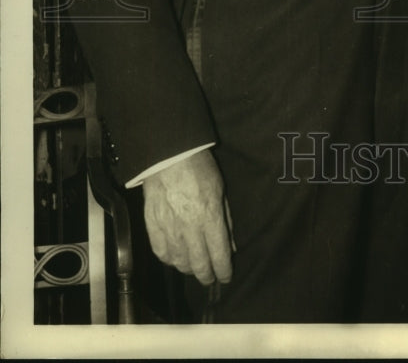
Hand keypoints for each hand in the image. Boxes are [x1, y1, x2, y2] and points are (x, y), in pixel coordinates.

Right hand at [142, 149, 233, 285]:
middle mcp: (189, 227)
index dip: (223, 271)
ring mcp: (168, 228)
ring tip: (195, 268)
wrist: (167, 155)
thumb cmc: (198, 168)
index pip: (219, 254)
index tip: (226, 277)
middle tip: (211, 278)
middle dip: (207, 276)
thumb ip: (225, 221)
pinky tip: (176, 259)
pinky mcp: (152, 226)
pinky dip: (170, 261)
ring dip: (189, 269)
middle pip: (199, 264)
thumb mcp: (220, 190)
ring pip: (179, 262)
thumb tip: (230, 246)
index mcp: (209, 216)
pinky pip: (161, 253)